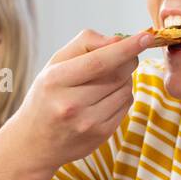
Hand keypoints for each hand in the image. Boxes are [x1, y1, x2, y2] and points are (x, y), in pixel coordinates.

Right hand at [2, 29, 154, 175]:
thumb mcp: (54, 64)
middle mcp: (71, 104)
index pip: (99, 62)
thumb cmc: (47, 95)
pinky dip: (123, 96)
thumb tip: (119, 39)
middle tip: (121, 58)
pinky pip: (126, 106)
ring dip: (124, 79)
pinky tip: (106, 98)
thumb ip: (84, 45)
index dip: (126, 48)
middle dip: (127, 61)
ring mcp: (87, 123)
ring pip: (125, 90)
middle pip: (117, 75)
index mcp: (56, 81)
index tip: (146, 36)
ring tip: (105, 82)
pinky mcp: (100, 135)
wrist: (34, 142)